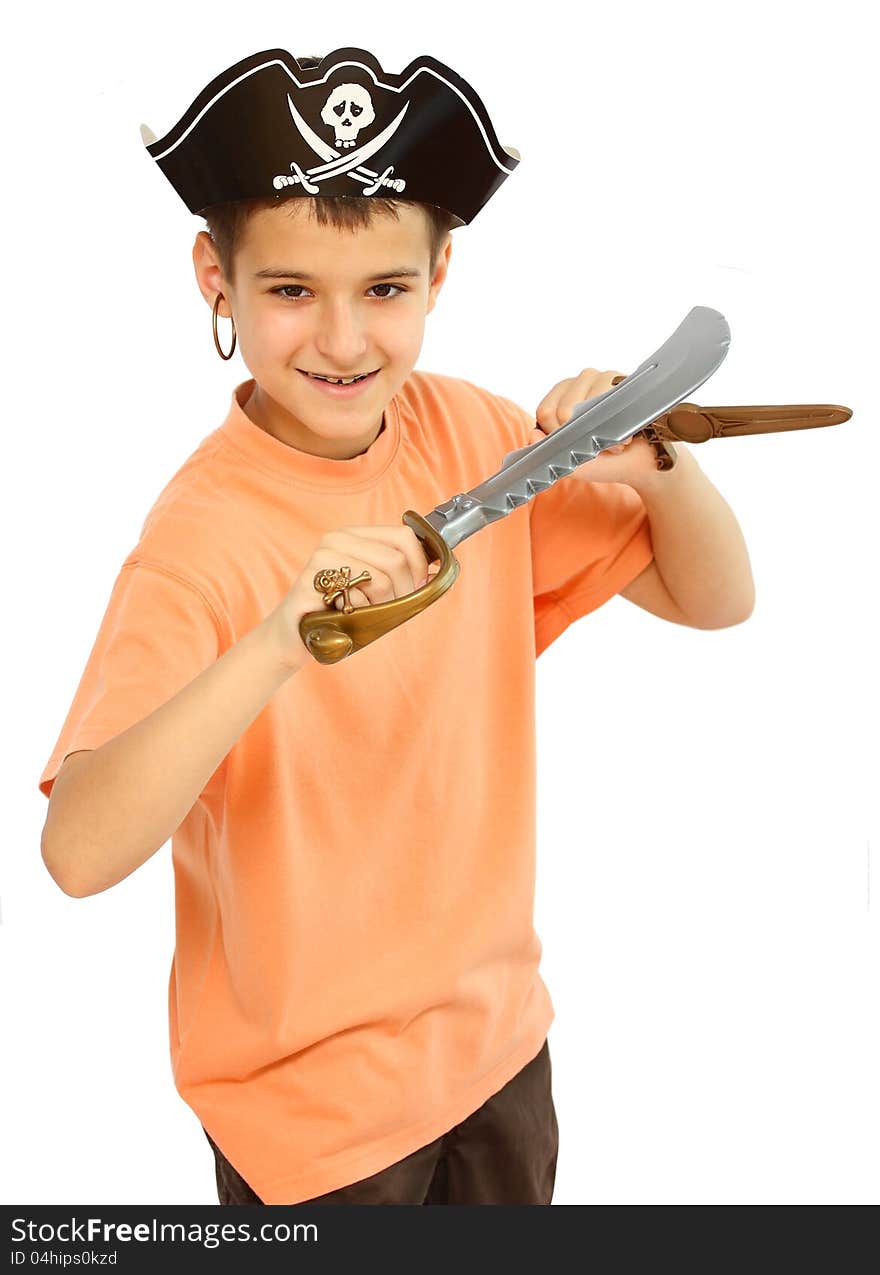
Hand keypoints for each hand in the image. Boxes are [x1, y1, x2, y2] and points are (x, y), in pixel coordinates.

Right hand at [266, 524, 440, 670]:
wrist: (294, 637)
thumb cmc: (338, 615)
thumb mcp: (374, 590)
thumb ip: (398, 575)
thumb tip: (436, 572)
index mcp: (354, 536)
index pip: (404, 536)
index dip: (420, 564)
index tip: (418, 587)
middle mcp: (336, 540)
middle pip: (396, 559)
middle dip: (404, 592)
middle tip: (390, 609)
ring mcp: (321, 558)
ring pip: (381, 580)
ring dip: (381, 607)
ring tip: (362, 613)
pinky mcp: (310, 581)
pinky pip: (355, 598)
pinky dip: (358, 614)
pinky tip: (343, 615)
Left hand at [531, 367, 676, 488]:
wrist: (644, 462)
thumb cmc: (607, 461)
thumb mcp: (577, 466)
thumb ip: (552, 454)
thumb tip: (532, 435)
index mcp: (556, 404)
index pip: (545, 412)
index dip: (559, 435)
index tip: (576, 448)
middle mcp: (573, 387)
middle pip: (561, 408)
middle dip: (581, 436)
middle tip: (599, 447)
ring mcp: (594, 379)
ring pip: (584, 401)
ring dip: (600, 429)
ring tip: (614, 442)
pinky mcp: (617, 377)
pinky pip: (606, 394)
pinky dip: (615, 420)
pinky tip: (625, 432)